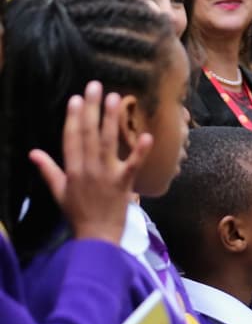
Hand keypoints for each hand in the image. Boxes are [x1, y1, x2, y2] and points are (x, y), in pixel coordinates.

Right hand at [30, 82, 153, 243]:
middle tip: (95, 86)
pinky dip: (140, 151)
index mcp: (72, 169)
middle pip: (87, 133)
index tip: (76, 98)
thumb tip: (32, 152)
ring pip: (106, 142)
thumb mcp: (58, 191)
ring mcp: (106, 174)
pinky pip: (133, 165)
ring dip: (110, 119)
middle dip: (90, 109)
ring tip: (114, 98)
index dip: (73, 117)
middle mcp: (87, 168)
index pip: (71, 138)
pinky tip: (147, 136)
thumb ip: (48, 169)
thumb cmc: (78, 213)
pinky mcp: (124, 183)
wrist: (96, 236)